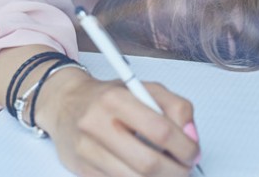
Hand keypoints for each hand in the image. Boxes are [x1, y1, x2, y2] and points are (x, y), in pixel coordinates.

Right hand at [38, 71, 199, 176]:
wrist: (65, 104)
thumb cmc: (108, 97)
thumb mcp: (145, 88)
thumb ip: (175, 107)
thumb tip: (191, 136)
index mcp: (116, 99)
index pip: (160, 130)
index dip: (184, 147)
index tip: (193, 153)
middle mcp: (97, 124)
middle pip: (147, 163)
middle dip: (175, 171)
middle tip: (185, 169)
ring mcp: (87, 151)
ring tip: (169, 172)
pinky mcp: (82, 170)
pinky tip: (146, 174)